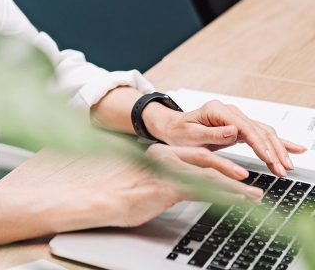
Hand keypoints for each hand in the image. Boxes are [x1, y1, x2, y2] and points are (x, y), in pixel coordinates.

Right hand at [111, 144, 261, 227]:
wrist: (102, 198)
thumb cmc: (119, 192)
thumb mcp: (145, 181)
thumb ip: (162, 178)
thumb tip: (176, 186)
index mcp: (159, 153)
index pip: (195, 154)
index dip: (218, 162)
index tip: (233, 171)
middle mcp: (164, 157)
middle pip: (206, 159)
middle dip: (231, 170)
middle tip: (249, 181)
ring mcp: (167, 171)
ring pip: (209, 175)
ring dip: (235, 186)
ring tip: (252, 196)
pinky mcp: (167, 186)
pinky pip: (202, 189)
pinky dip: (223, 195)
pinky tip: (235, 201)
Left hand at [145, 99, 306, 176]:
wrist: (172, 128)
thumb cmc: (178, 132)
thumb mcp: (190, 135)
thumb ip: (211, 134)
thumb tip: (233, 131)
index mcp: (217, 111)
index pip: (245, 128)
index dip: (259, 144)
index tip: (269, 159)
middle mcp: (229, 112)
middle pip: (258, 129)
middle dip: (273, 150)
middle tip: (283, 168)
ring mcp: (235, 118)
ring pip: (263, 132)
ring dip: (277, 149)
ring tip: (288, 165)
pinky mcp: (239, 127)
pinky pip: (260, 135)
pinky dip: (277, 142)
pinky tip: (293, 148)